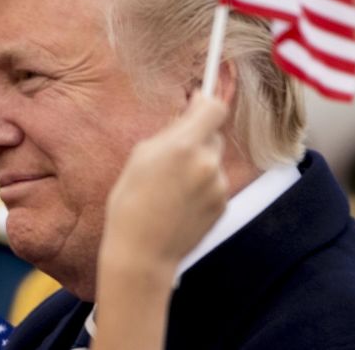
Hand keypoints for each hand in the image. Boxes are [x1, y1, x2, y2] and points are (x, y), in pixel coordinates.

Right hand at [102, 93, 228, 270]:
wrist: (142, 252)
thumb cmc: (131, 202)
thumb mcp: (141, 156)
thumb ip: (170, 132)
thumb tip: (189, 113)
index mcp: (184, 146)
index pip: (215, 108)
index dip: (206, 102)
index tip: (197, 102)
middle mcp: (207, 163)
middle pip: (215, 133)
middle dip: (198, 136)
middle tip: (174, 153)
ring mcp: (218, 185)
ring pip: (215, 159)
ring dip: (200, 163)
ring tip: (173, 186)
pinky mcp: (223, 204)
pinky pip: (216, 182)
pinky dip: (203, 185)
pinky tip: (181, 201)